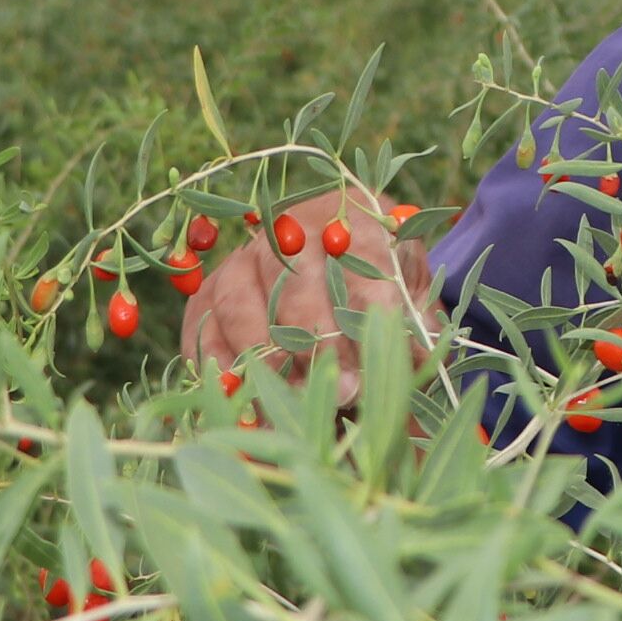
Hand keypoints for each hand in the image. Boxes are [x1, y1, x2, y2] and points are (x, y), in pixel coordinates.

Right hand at [180, 183, 440, 405]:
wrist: (331, 268)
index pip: (360, 252)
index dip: (368, 305)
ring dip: (268, 357)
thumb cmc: (379, 283)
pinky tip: (247, 399)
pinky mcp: (207, 293)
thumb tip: (418, 350)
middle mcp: (288, 229)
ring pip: (239, 302)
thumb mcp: (409, 293)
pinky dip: (221, 368)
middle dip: (318, 339)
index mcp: (351, 218)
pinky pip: (203, 328)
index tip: (379, 356)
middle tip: (345, 391)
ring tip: (298, 402)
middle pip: (291, 278)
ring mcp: (241, 259)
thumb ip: (417, 320)